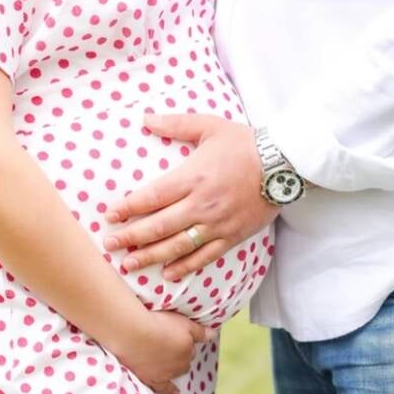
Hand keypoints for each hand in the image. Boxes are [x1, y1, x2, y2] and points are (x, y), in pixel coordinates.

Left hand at [103, 113, 277, 279]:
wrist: (283, 163)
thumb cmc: (244, 143)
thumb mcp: (209, 126)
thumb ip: (176, 124)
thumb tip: (145, 118)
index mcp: (193, 177)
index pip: (153, 196)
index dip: (129, 207)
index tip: (109, 215)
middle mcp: (202, 204)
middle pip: (160, 225)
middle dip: (132, 236)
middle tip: (109, 245)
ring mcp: (217, 224)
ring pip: (178, 246)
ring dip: (151, 256)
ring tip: (130, 264)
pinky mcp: (232, 236)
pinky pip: (205, 256)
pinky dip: (185, 267)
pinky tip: (168, 274)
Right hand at [109, 309, 208, 393]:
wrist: (134, 334)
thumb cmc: (159, 324)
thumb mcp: (184, 323)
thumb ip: (200, 332)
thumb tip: (214, 335)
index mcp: (187, 350)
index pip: (191, 348)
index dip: (185, 341)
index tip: (178, 335)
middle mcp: (179, 365)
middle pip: (184, 361)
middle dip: (180, 355)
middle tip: (170, 343)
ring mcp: (164, 374)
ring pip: (174, 373)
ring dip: (174, 367)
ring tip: (171, 360)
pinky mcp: (150, 379)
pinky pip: (163, 388)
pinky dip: (170, 391)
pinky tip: (175, 393)